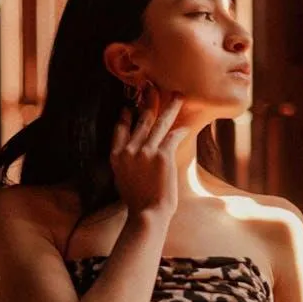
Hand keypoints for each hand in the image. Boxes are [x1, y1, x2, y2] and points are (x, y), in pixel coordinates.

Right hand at [109, 82, 188, 219]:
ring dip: (170, 107)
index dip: (125, 116)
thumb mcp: (123, 180)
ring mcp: (146, 151)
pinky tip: (186, 126)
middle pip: (141, 120)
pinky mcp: (162, 155)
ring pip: (159, 123)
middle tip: (152, 87)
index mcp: (117, 156)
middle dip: (148, 101)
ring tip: (178, 95)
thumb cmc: (138, 202)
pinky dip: (180, 130)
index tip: (127, 106)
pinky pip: (173, 136)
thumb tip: (134, 155)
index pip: (119, 129)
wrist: (147, 214)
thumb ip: (127, 163)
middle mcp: (129, 150)